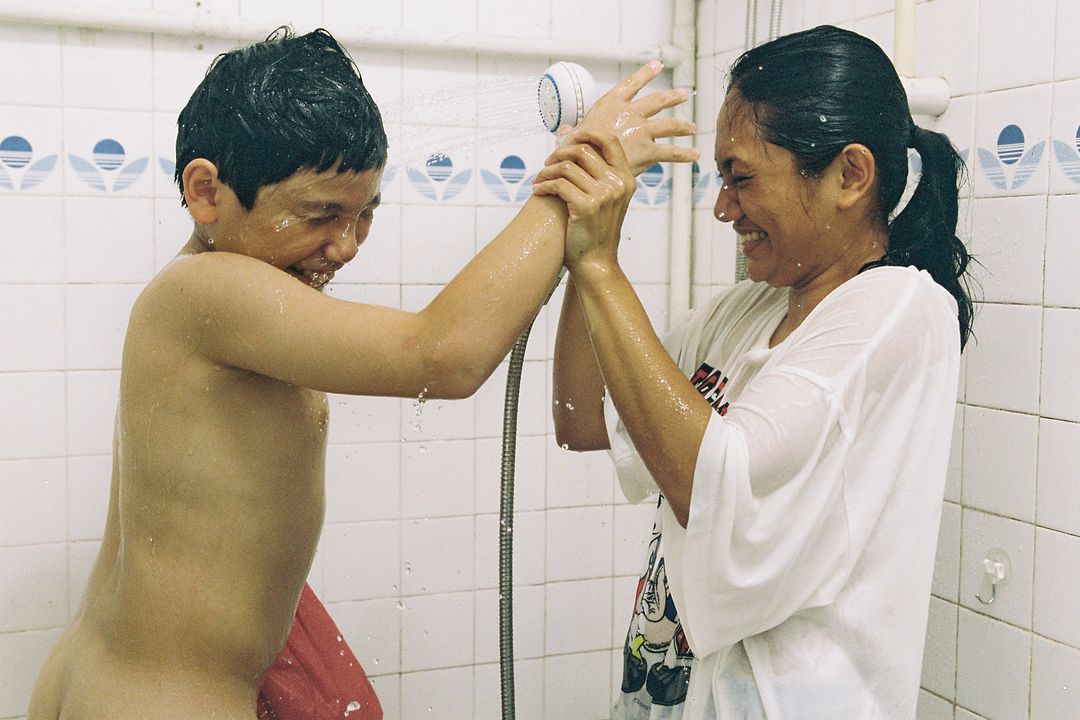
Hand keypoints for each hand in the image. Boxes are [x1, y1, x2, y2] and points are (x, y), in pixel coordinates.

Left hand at [532, 129, 636, 268]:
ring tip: (539, 180)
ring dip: (546, 171)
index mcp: (626, 179)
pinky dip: (544, 186)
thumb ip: (596, 170)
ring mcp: (603, 195)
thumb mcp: (607, 197)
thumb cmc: (596, 229)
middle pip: (583, 150)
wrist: (596, 261)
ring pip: (566, 167)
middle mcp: (617, 184)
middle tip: (547, 163)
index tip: (572, 136)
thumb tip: (573, 134)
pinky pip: (558, 185)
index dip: (589, 133)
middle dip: (559, 153)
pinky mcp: (586, 207)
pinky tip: (538, 191)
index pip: (609, 141)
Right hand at [571, 61, 697, 175]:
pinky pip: (671, 152)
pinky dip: (685, 154)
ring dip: (683, 125)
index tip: (657, 65)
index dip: (645, 73)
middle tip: (682, 95)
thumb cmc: (571, 151)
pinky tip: (695, 156)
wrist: (581, 165)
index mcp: (610, 104)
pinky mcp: (647, 150)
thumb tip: (565, 131)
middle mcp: (629, 113)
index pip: (631, 83)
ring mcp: (640, 130)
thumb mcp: (568, 136)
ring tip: (692, 128)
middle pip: (658, 100)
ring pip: (670, 124)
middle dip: (672, 97)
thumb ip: (571, 132)